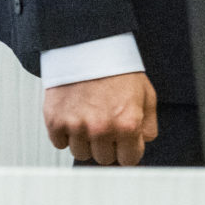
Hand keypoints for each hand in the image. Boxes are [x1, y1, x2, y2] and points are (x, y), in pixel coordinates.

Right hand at [43, 71, 158, 164]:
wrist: (86, 43)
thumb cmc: (116, 66)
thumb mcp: (145, 92)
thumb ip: (148, 123)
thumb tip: (143, 142)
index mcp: (127, 123)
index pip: (129, 160)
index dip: (127, 150)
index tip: (123, 142)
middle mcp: (102, 128)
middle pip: (104, 159)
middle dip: (107, 145)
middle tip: (104, 123)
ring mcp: (77, 125)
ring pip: (81, 154)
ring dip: (85, 140)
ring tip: (88, 117)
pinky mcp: (55, 120)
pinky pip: (59, 144)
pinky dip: (64, 134)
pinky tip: (73, 115)